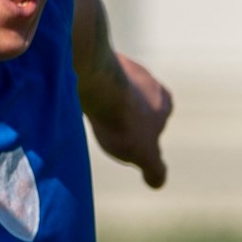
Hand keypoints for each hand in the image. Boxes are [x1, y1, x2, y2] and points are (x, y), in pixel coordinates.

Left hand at [88, 53, 171, 188]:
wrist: (96, 82)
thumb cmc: (122, 120)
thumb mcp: (144, 153)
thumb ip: (155, 169)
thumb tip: (158, 183)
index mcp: (165, 100)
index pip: (155, 124)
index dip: (139, 138)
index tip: (123, 142)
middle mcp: (149, 80)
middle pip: (135, 105)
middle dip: (122, 117)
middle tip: (104, 127)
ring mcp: (125, 66)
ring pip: (114, 91)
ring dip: (104, 102)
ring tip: (89, 114)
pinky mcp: (99, 59)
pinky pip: (95, 79)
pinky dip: (89, 90)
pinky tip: (76, 99)